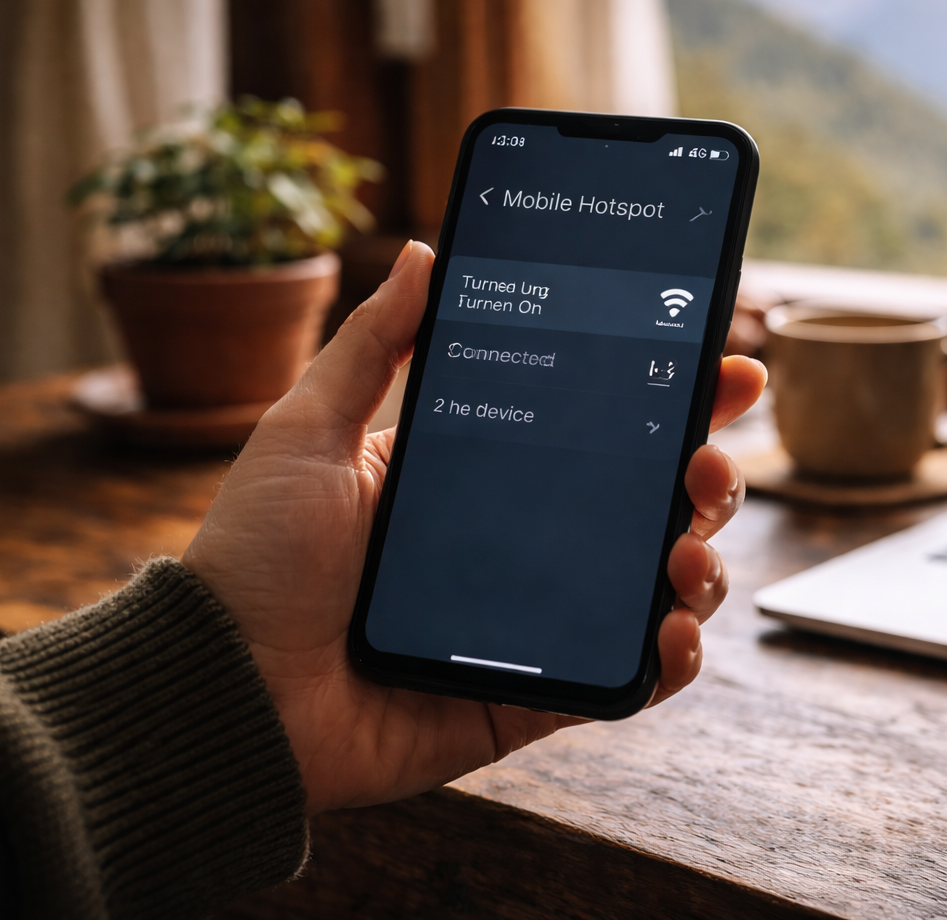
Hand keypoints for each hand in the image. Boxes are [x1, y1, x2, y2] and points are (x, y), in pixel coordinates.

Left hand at [182, 242, 766, 813]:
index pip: (596, 427)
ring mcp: (536, 621)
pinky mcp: (536, 694)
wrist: (224, 690)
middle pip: (646, 502)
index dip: (668, 396)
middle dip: (704, 475)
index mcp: (481, 478)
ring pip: (655, 585)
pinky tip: (670, 628)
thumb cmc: (256, 559)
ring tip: (687, 551)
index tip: (722, 363)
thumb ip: (372, 345)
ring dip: (700, 563)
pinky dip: (670, 658)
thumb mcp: (309, 430)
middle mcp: (521, 545)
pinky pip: (628, 677)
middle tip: (705, 460)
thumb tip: (424, 252)